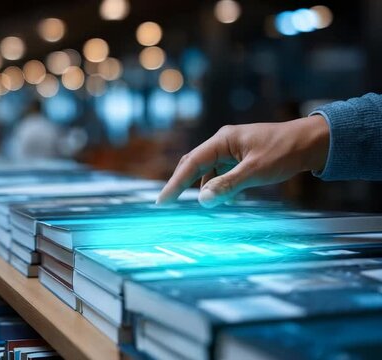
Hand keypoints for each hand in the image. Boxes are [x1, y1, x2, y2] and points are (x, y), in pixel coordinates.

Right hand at [156, 115, 329, 207]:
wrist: (313, 143)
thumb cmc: (285, 152)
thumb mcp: (255, 171)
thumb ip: (227, 185)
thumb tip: (202, 200)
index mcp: (223, 140)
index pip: (191, 163)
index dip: (175, 183)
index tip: (162, 201)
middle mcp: (223, 142)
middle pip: (194, 164)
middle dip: (181, 183)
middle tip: (167, 203)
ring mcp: (232, 149)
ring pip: (208, 170)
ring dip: (205, 188)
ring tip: (204, 206)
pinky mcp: (241, 157)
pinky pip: (222, 173)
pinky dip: (219, 186)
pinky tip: (226, 199)